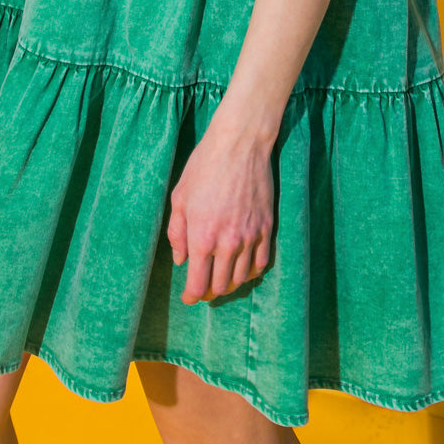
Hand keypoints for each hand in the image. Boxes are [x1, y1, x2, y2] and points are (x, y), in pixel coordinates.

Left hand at [167, 114, 276, 304]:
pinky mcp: (266, 228)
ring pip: (242, 278)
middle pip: (221, 286)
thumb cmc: (204, 167)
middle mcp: (228, 244)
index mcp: (202, 238)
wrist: (240, 145)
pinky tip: (243, 269)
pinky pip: (261, 263)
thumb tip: (181, 259)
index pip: (198, 285)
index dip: (192, 297)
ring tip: (222, 280)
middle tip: (203, 289)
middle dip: (209, 292)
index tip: (189, 298)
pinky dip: (251, 272)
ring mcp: (250, 237)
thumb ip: (177, 233)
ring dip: (230, 284)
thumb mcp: (180, 198)